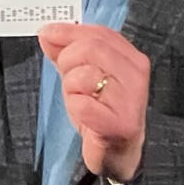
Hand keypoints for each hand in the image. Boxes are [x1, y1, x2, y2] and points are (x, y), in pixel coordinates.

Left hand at [38, 23, 150, 183]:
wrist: (117, 153)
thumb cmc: (101, 112)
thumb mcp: (82, 76)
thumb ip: (66, 52)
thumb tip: (47, 33)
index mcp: (132, 59)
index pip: (100, 34)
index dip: (69, 32)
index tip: (47, 34)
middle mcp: (135, 76)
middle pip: (90, 49)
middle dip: (67, 61)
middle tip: (68, 79)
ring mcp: (130, 100)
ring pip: (83, 76)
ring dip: (70, 89)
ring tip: (81, 101)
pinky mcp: (120, 124)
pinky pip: (81, 104)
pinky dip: (75, 109)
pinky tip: (85, 116)